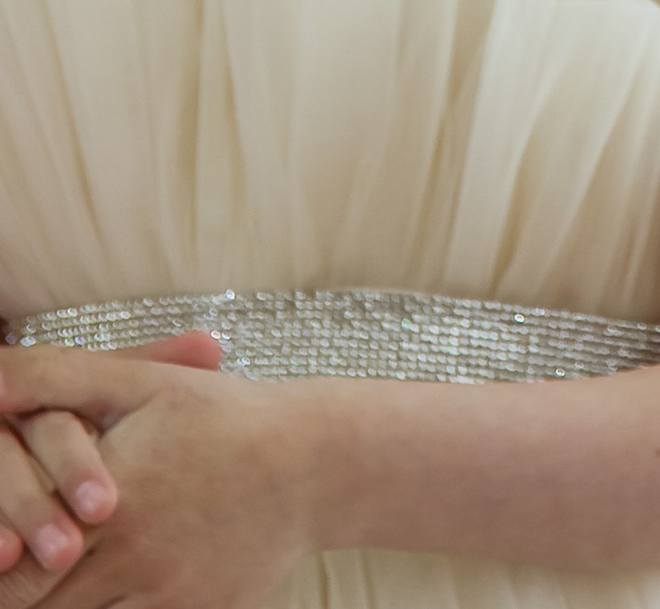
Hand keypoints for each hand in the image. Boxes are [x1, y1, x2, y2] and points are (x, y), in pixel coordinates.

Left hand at [0, 338, 219, 608]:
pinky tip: (110, 585)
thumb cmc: (225, 417)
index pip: (10, 567)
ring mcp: (162, 593)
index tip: (0, 553)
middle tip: (13, 574)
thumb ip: (56, 378)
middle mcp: (131, 553)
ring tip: (52, 582)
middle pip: (33, 602)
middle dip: (14, 590)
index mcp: (111, 496)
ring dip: (60, 602)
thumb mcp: (146, 384)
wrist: (320, 462)